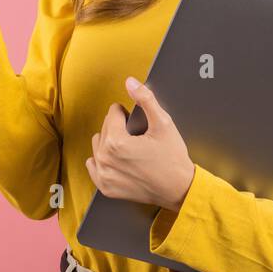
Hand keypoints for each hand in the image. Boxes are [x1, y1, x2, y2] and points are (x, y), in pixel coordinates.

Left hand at [86, 76, 196, 211]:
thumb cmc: (172, 158)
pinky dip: (103, 161)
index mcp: (116, 142)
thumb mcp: (163, 123)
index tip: (138, 122)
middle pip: (104, 128)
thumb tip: (130, 82)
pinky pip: (93, 165)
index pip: (112, 113)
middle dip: (118, 127)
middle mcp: (105, 159)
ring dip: (110, 143)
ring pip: (98, 145)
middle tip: (137, 136)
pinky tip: (119, 161)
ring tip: (129, 148)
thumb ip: (145, 99)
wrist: (179, 189)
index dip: (126, 113)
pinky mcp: (106, 186)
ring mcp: (104, 175)